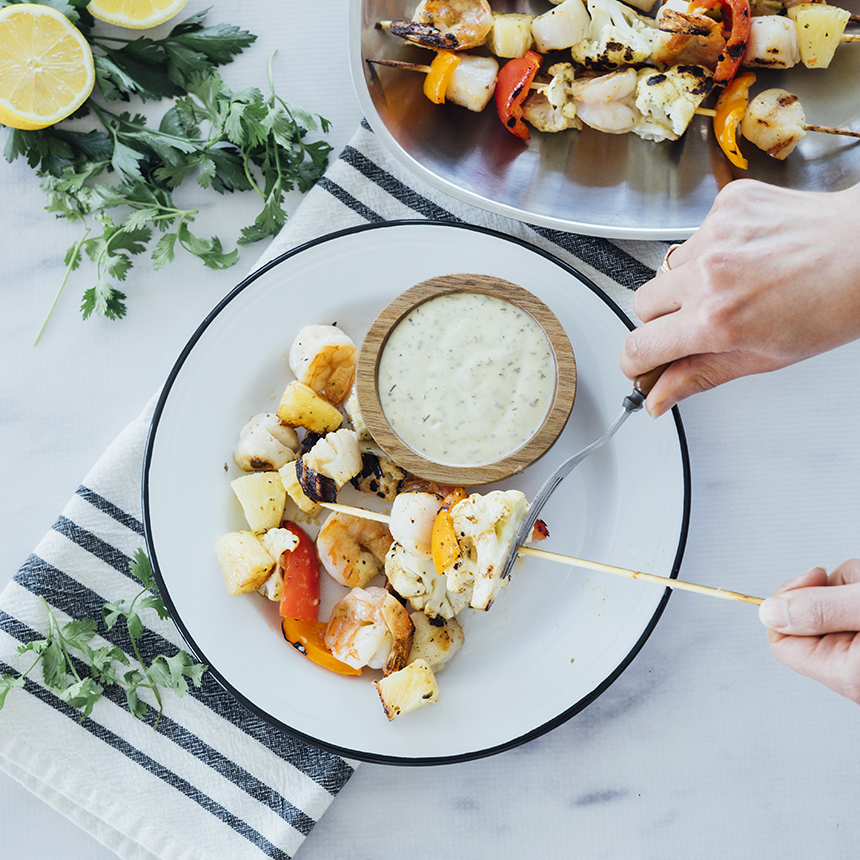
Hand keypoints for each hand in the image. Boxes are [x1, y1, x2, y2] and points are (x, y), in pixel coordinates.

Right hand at [620, 180, 859, 415]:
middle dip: (660, 320)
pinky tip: (743, 257)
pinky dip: (710, 250)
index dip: (635, 360)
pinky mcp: (727, 204)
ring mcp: (716, 234)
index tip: (641, 363)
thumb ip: (699, 375)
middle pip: (641, 305)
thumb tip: (659, 396)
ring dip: (685, 283)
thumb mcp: (764, 357)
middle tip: (695, 324)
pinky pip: (692, 236)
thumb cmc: (834, 305)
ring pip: (665, 270)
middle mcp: (709, 274)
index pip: (638, 346)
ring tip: (731, 285)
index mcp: (716, 320)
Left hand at [758, 559, 859, 703]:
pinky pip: (853, 601)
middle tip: (857, 587)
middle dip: (832, 588)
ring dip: (852, 584)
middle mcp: (853, 668)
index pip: (782, 639)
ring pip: (834, 602)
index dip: (788, 604)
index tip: (812, 580)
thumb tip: (769, 612)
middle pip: (807, 614)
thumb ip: (820, 611)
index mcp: (844, 671)